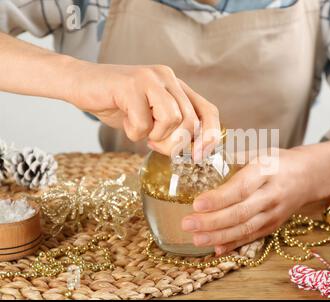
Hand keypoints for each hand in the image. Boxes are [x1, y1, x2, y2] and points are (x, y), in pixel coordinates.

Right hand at [68, 62, 219, 156]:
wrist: (80, 84)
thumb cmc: (117, 104)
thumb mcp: (151, 117)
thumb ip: (172, 128)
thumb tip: (193, 152)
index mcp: (176, 85)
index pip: (208, 110)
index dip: (210, 135)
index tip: (199, 156)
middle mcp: (168, 77)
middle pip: (191, 121)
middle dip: (174, 143)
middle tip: (154, 144)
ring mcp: (150, 79)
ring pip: (172, 120)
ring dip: (154, 135)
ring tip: (139, 128)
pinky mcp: (131, 84)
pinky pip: (144, 123)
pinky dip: (134, 132)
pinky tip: (125, 120)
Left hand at [181, 148, 315, 254]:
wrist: (309, 177)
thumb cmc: (278, 162)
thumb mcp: (258, 152)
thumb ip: (232, 158)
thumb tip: (199, 157)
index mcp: (266, 171)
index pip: (241, 188)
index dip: (219, 198)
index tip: (197, 204)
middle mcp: (271, 195)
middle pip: (240, 213)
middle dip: (212, 222)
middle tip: (187, 224)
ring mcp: (274, 214)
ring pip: (245, 229)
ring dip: (219, 237)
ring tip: (196, 239)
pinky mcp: (273, 226)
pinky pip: (252, 238)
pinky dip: (233, 244)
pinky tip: (216, 249)